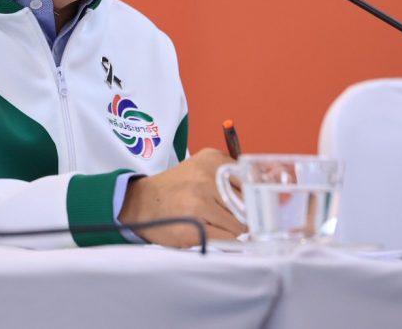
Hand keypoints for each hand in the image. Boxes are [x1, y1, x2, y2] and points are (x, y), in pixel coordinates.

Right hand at [118, 147, 244, 246]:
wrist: (140, 203)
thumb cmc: (175, 189)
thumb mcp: (200, 168)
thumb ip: (229, 176)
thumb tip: (261, 196)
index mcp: (213, 160)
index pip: (251, 181)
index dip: (251, 196)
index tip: (250, 204)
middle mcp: (208, 179)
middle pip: (247, 205)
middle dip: (241, 214)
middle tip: (224, 215)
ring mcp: (201, 204)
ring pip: (239, 225)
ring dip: (230, 229)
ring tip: (210, 222)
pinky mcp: (196, 228)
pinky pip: (227, 239)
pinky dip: (223, 240)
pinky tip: (207, 232)